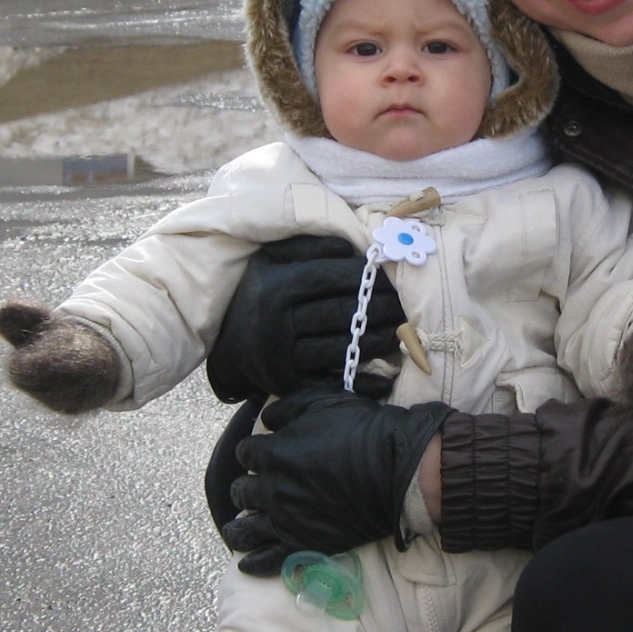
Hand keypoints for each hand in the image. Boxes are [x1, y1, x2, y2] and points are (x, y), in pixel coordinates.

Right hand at [204, 235, 408, 402]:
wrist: (226, 349)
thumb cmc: (257, 294)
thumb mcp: (270, 261)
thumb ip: (308, 247)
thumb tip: (351, 248)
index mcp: (276, 287)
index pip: (332, 277)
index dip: (366, 277)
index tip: (390, 276)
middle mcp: (277, 323)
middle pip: (343, 313)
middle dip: (382, 308)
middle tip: (406, 305)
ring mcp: (282, 357)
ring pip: (343, 347)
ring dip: (379, 340)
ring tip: (401, 331)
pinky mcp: (288, 384)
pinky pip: (332, 381)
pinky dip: (362, 382)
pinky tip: (385, 378)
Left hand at [220, 390, 452, 574]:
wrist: (397, 469)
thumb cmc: (363, 430)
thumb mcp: (323, 401)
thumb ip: (287, 408)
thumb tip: (266, 418)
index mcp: (274, 453)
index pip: (246, 454)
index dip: (253, 453)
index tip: (261, 455)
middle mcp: (273, 488)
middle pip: (242, 491)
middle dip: (245, 487)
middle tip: (254, 489)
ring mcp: (287, 519)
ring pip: (246, 528)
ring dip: (238, 527)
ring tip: (235, 530)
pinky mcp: (305, 544)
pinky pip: (270, 560)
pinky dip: (254, 563)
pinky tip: (245, 564)